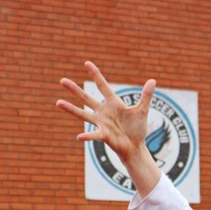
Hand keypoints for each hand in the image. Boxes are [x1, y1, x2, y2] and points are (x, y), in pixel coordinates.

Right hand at [56, 61, 160, 193]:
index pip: (103, 86)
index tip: (86, 63)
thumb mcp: (142, 110)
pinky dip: (87, 136)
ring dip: (71, 109)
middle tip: (62, 80)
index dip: (96, 74)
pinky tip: (79, 137)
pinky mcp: (103, 135)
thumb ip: (146, 96)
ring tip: (58, 102)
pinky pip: (94, 134)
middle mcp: (103, 111)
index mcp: (113, 103)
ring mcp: (101, 123)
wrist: (136, 146)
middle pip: (87, 98)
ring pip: (83, 114)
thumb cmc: (137, 128)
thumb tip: (153, 80)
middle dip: (75, 90)